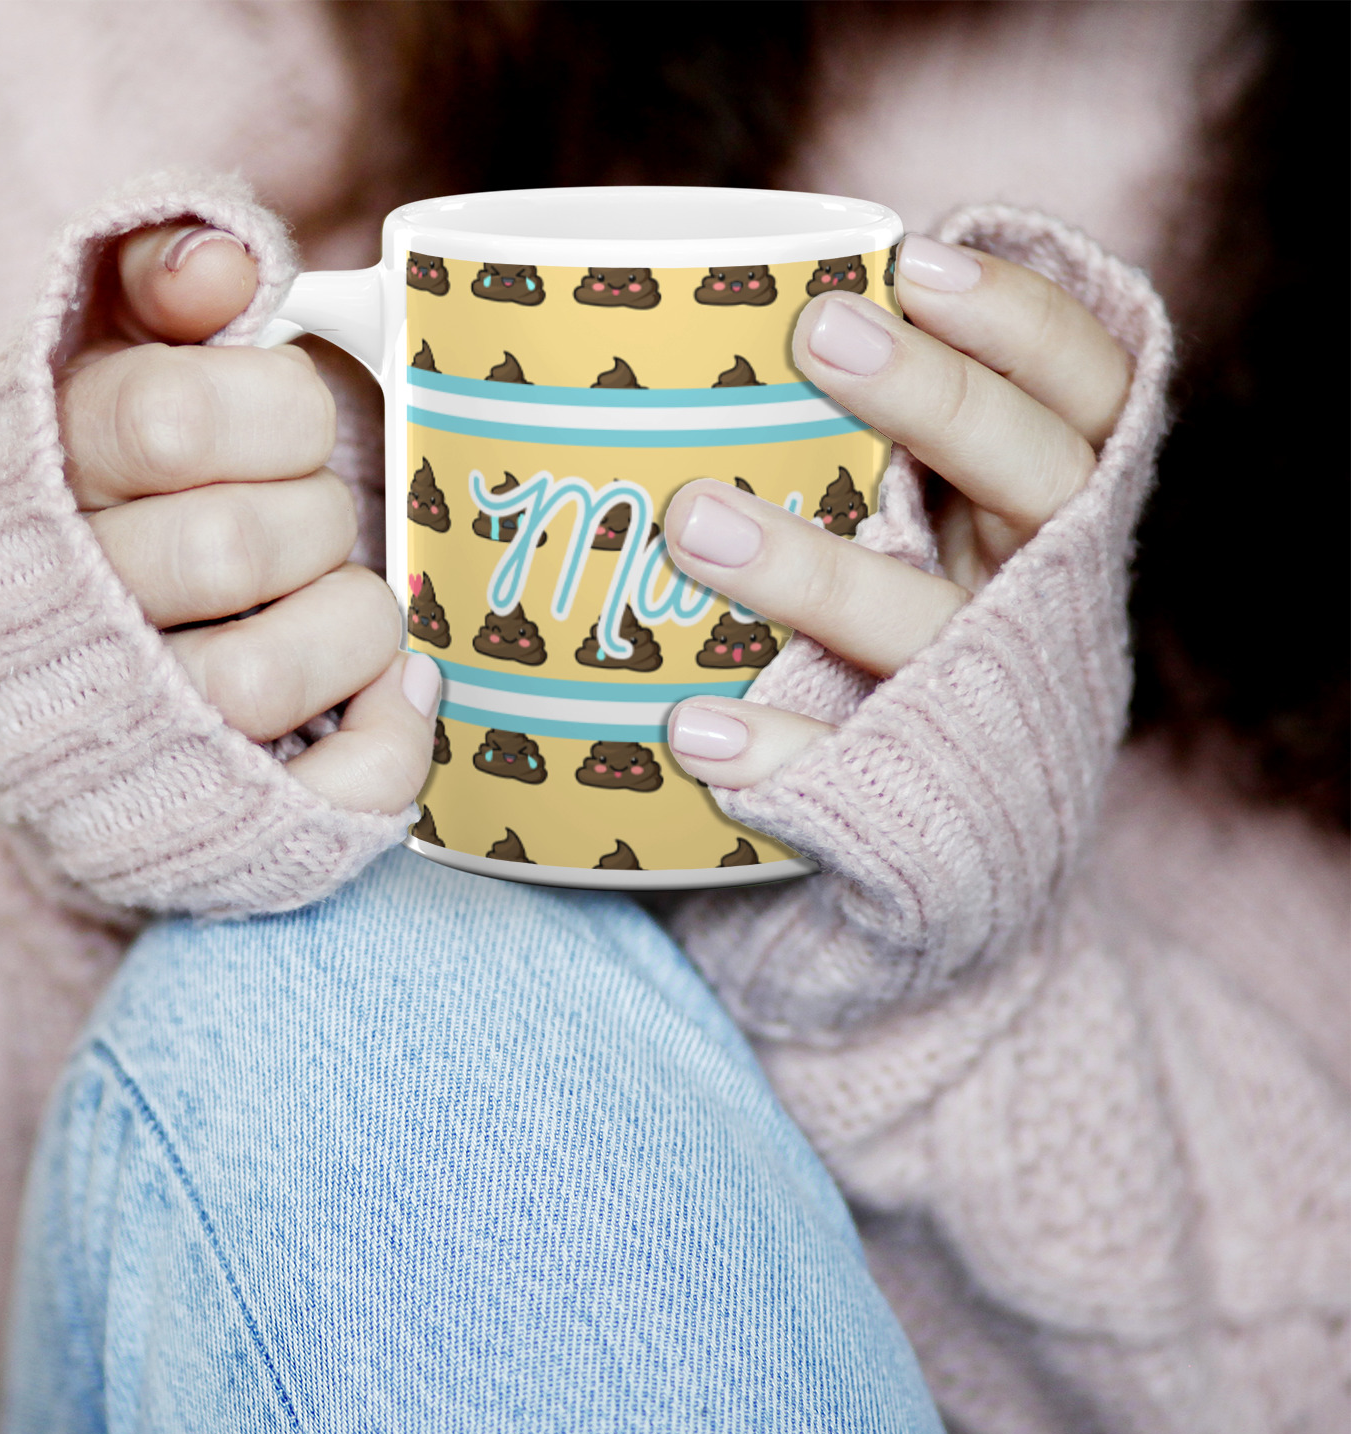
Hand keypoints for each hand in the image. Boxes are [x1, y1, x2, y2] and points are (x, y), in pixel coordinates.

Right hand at [59, 223, 438, 814]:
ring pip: (271, 673)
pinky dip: (393, 736)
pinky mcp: (211, 820)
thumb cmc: (138, 505)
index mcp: (40, 476)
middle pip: (234, 546)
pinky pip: (339, 791)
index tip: (291, 432)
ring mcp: (135, 732)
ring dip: (352, 624)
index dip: (279, 414)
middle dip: (316, 520)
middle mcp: (65, 611)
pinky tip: (388, 692)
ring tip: (338, 607)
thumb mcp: (118, 362)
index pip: (170, 415)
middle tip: (313, 527)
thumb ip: (157, 282)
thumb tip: (231, 262)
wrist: (77, 690)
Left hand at [664, 232, 1132, 788]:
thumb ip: (883, 439)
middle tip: (821, 335)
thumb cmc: (904, 625)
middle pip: (1038, 478)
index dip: (1021, 323)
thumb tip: (749, 304)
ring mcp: (989, 696)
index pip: (1086, 391)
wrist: (958, 826)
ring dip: (818, 574)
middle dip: (940, 399)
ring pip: (931, 622)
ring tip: (695, 523)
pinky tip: (695, 727)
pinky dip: (779, 751)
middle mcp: (1042, 591)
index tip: (916, 260)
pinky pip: (858, 769)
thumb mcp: (927, 523)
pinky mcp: (928, 794)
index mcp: (1052, 509)